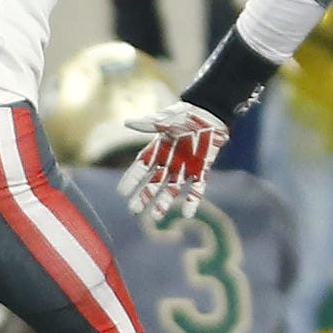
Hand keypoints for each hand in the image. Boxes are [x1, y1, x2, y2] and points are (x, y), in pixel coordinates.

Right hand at [120, 101, 229, 225]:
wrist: (211, 113)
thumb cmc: (187, 114)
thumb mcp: (168, 119)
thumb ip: (150, 124)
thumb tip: (127, 123)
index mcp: (158, 148)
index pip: (141, 167)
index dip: (131, 179)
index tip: (121, 193)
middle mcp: (169, 160)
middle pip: (153, 182)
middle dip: (144, 196)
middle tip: (134, 211)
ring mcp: (185, 166)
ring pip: (172, 189)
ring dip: (164, 203)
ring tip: (156, 218)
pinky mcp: (202, 169)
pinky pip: (197, 188)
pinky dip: (193, 200)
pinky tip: (189, 214)